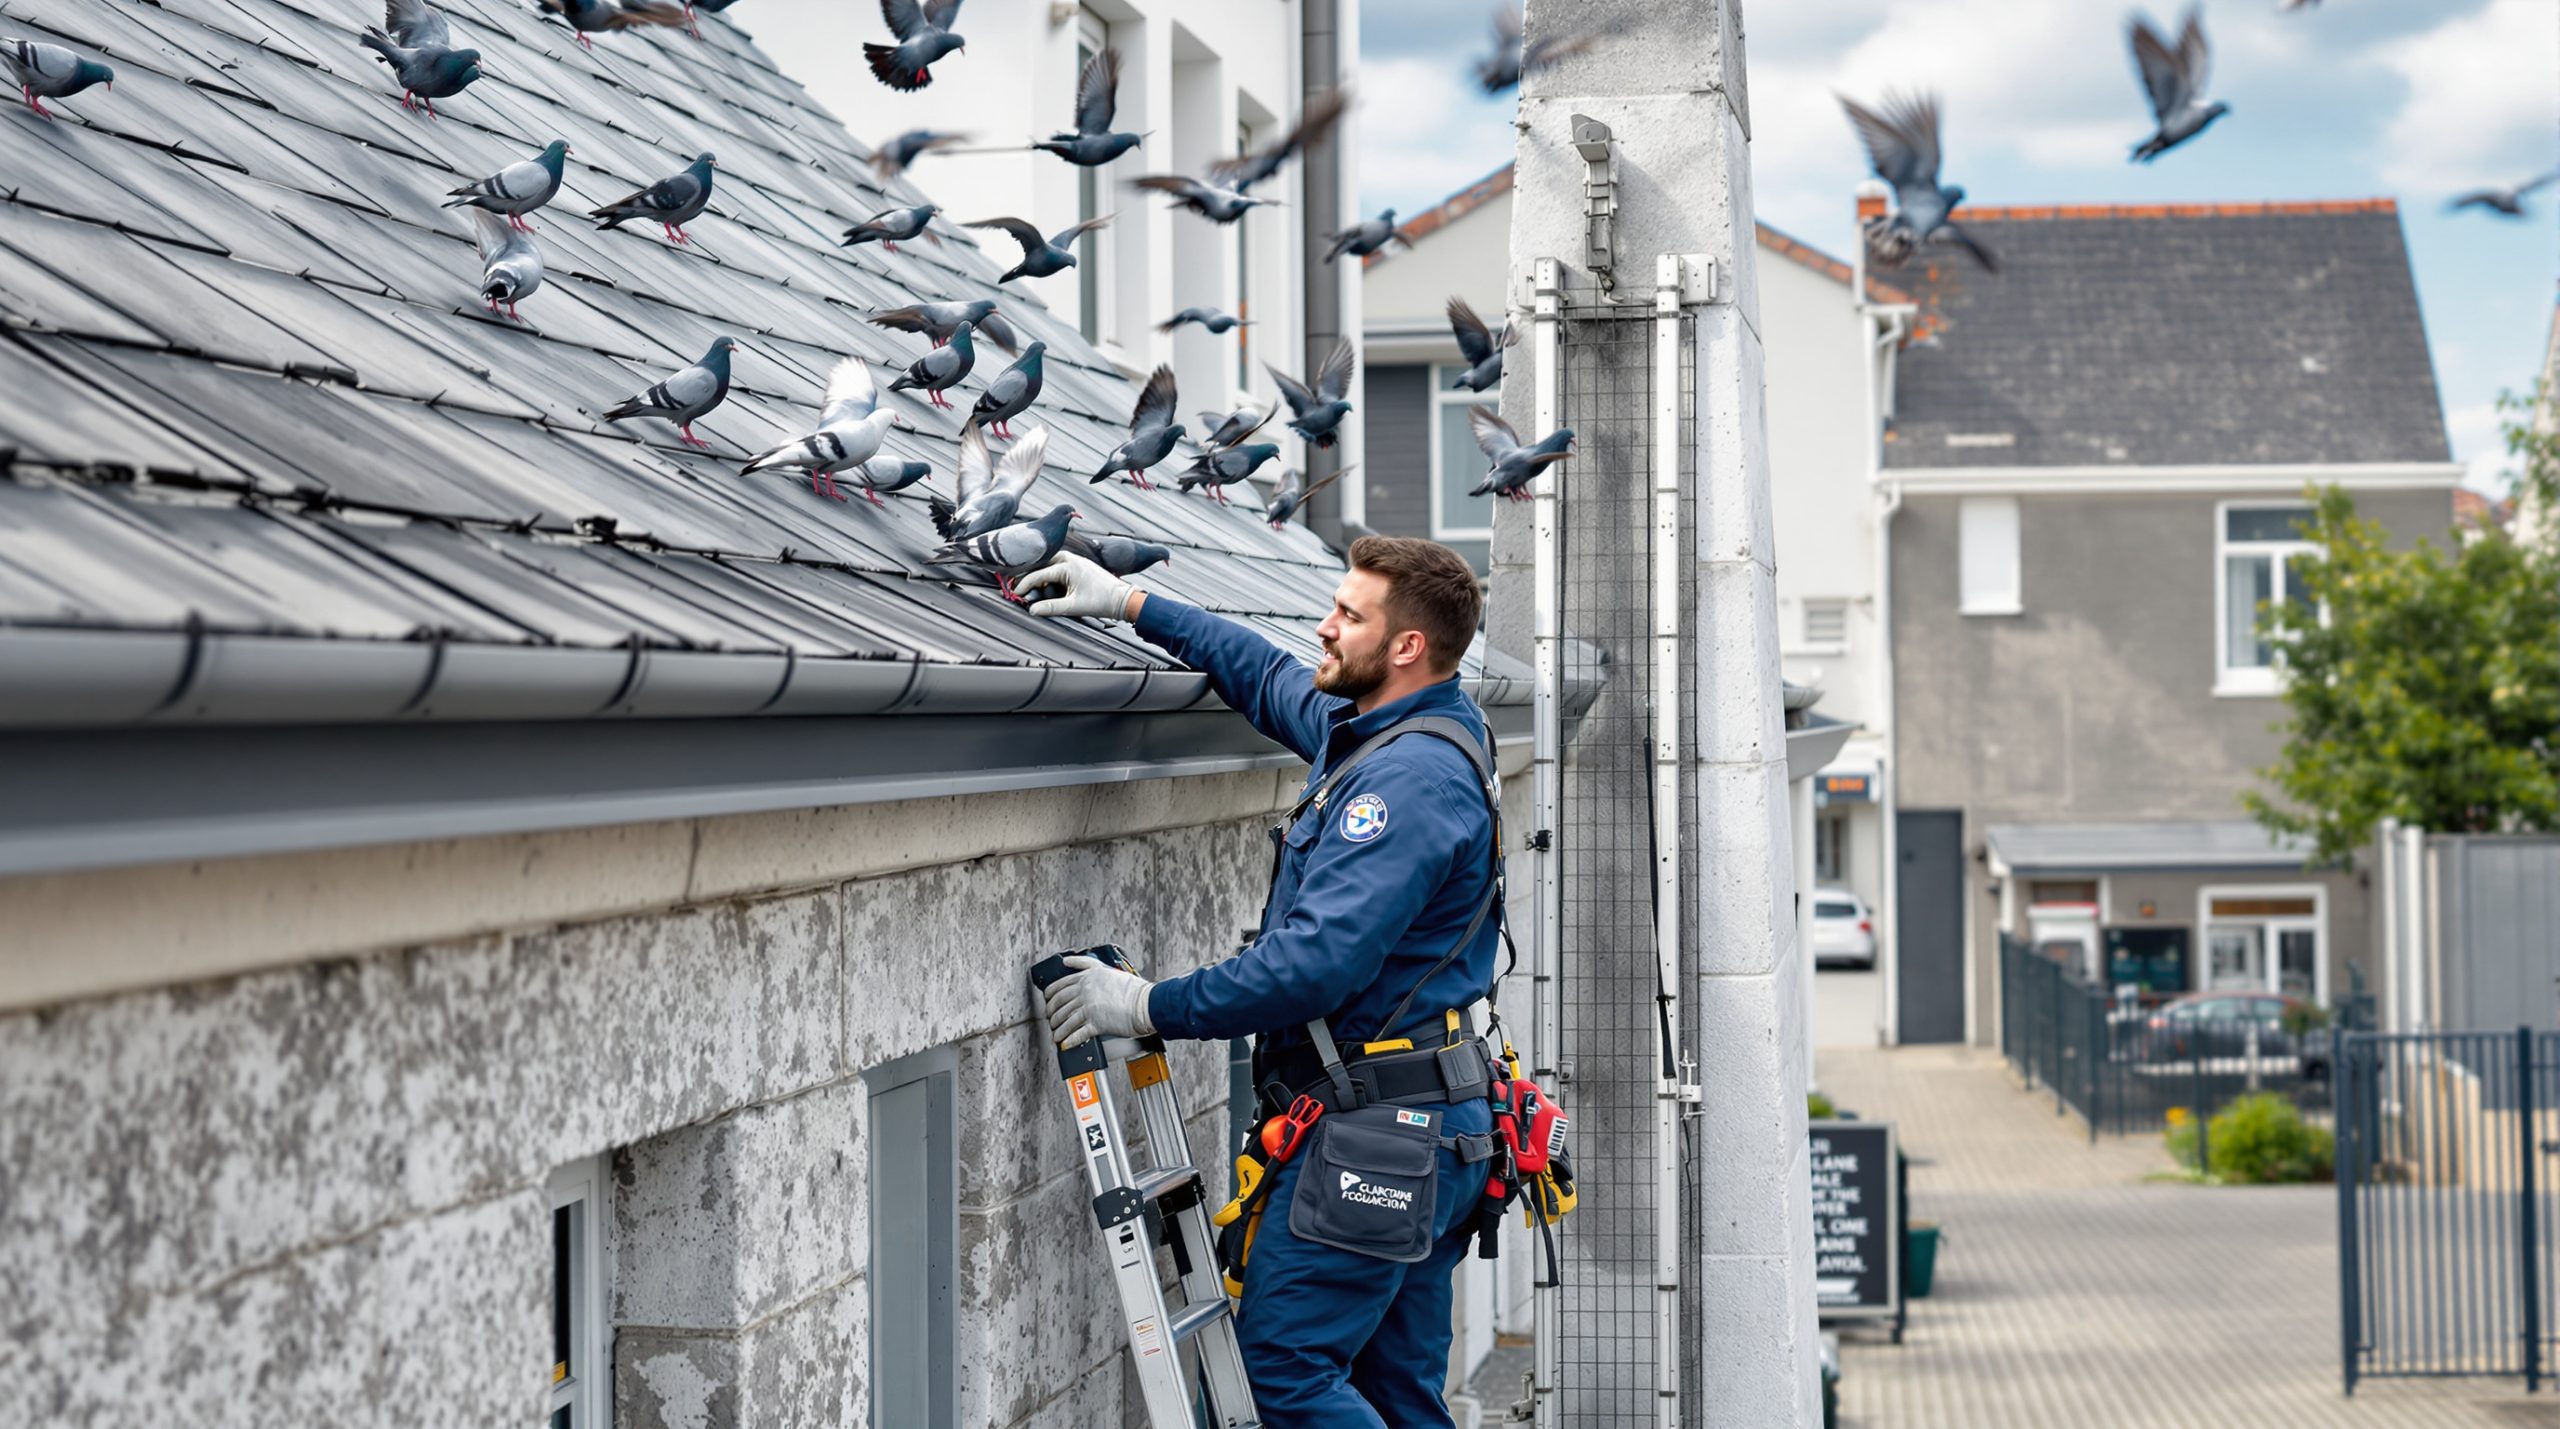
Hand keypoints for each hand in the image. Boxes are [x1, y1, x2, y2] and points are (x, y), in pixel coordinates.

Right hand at [1017, 552, 1137, 622]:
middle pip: (1041, 563)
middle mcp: (1070, 559)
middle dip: (1028, 574)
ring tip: (1029, 585)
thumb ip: (1051, 607)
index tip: (1015, 593)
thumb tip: (1032, 610)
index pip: (1038, 574)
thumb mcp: (1074, 606)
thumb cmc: (1101, 601)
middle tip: (1017, 586)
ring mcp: (1075, 560)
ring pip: (1049, 563)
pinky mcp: (1079, 564)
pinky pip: (1058, 565)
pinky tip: (1045, 582)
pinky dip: (1049, 572)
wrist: (1121, 598)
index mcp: (1068, 566)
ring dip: (1039, 572)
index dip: (1024, 585)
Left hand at [1041, 954, 1155, 1046]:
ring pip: (1065, 1020)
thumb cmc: (1134, 990)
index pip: (1060, 985)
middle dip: (1051, 1014)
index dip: (1050, 995)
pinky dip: (1069, 1041)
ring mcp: (1090, 1007)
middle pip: (1059, 1004)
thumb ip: (1088, 965)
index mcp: (1088, 977)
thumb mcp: (1109, 970)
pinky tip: (1065, 1044)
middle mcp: (1086, 991)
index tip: (1048, 1000)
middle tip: (1050, 1019)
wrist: (1146, 1004)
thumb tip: (1070, 962)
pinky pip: (1077, 1034)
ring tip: (1056, 1035)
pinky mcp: (1096, 1023)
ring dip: (1058, 1029)